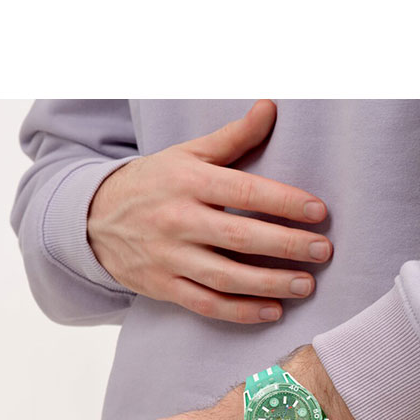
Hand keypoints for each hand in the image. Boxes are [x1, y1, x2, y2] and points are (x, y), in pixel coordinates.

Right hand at [87, 99, 332, 324]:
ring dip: (271, 284)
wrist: (94, 219)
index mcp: (189, 182)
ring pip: (227, 277)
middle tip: (324, 250)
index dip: (285, 202)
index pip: (245, 192)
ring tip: (307, 285)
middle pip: (241, 238)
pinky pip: (207, 304)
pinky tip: (274, 312)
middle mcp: (179, 221)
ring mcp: (170, 258)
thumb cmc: (154, 183)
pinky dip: (241, 312)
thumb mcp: (188, 154)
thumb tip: (270, 108)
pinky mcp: (164, 287)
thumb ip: (233, 138)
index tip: (319, 211)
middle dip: (287, 246)